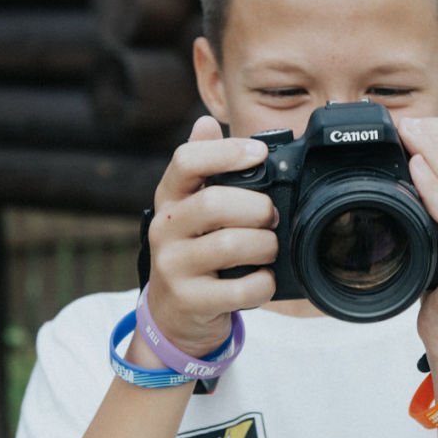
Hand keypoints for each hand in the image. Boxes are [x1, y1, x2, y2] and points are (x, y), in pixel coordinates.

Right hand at [142, 115, 279, 355]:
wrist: (173, 314)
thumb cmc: (194, 251)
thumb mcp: (191, 208)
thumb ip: (203, 167)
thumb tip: (205, 122)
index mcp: (169, 198)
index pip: (185, 161)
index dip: (225, 152)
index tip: (260, 153)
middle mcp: (164, 229)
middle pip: (214, 204)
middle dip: (257, 209)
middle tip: (272, 218)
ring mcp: (172, 266)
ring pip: (231, 245)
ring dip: (265, 246)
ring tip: (269, 249)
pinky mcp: (188, 300)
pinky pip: (239, 289)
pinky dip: (262, 284)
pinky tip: (262, 279)